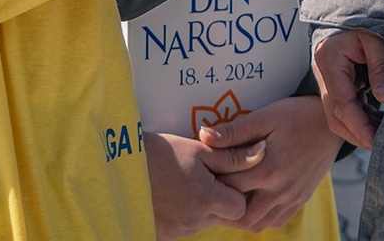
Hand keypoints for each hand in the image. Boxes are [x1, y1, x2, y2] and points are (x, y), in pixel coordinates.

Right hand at [143, 129, 263, 239]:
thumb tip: (264, 151)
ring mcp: (177, 231)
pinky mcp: (163, 234)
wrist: (119, 167)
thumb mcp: (199, 150)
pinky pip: (185, 227)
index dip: (237, 192)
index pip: (240, 208)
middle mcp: (194, 222)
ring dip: (202, 206)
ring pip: (204, 222)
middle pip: (223, 217)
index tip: (224, 176)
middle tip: (205, 177)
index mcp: (206, 200)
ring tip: (186, 182)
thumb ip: (233, 156)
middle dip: (221, 199)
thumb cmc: (161, 154)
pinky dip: (185, 213)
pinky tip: (174, 195)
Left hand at [200, 96, 343, 231]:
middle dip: (224, 205)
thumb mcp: (265, 117)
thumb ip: (235, 131)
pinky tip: (255, 200)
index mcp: (268, 170)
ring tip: (233, 196)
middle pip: (240, 215)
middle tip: (215, 189)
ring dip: (242, 215)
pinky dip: (262, 217)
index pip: (228, 187)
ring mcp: (292, 199)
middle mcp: (280, 191)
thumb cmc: (297, 116)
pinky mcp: (300, 200)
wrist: (331, 123)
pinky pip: (276, 221)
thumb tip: (204, 136)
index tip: (205, 172)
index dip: (212, 181)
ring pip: (258, 224)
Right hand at [310, 28, 383, 149]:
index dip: (359, 124)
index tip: (376, 140)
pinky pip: (342, 112)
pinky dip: (358, 122)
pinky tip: (376, 126)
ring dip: (358, 131)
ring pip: (336, 118)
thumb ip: (381, 67)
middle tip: (382, 145)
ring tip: (382, 137)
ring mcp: (325, 83)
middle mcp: (323, 75)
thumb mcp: (377, 40)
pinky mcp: (334, 88)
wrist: (349, 17)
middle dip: (358, 134)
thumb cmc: (364, 24)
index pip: (342, 101)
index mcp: (329, 60)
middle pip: (335, 116)